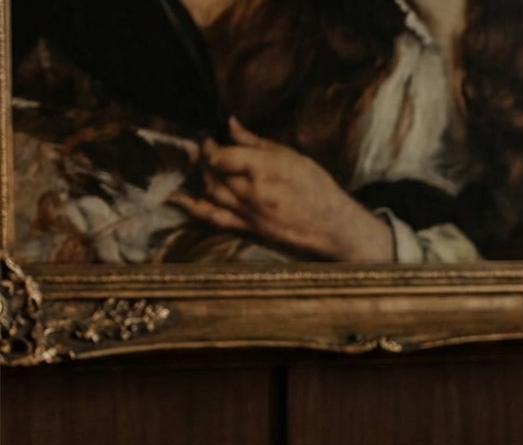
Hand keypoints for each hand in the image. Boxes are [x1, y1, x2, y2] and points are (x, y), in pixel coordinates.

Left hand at [170, 117, 392, 260]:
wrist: (333, 227)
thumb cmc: (317, 189)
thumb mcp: (291, 156)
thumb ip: (255, 142)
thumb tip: (230, 124)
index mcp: (264, 169)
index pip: (221, 155)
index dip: (209, 145)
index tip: (208, 139)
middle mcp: (251, 192)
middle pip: (212, 174)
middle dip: (203, 161)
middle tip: (201, 152)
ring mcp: (248, 213)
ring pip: (210, 193)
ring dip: (198, 179)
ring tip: (195, 168)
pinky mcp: (248, 229)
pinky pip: (213, 217)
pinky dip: (193, 207)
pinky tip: (177, 198)